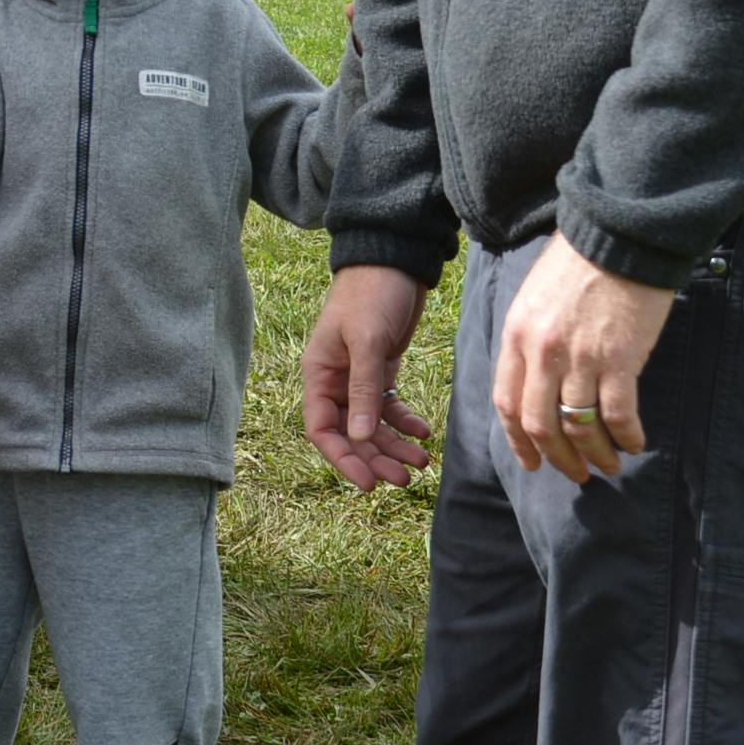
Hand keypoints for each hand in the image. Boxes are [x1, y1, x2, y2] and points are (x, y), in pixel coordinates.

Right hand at [300, 266, 434, 490]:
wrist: (394, 260)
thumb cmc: (372, 294)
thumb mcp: (367, 341)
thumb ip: (363, 389)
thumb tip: (358, 439)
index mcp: (319, 373)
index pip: (322, 429)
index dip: (343, 459)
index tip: (370, 484)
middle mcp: (335, 380)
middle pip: (350, 433)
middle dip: (375, 458)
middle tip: (405, 478)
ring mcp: (359, 376)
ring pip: (372, 425)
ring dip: (394, 446)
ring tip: (422, 462)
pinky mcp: (382, 369)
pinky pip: (389, 407)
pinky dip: (405, 423)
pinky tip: (424, 433)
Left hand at [491, 233, 675, 482]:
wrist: (618, 236)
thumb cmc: (577, 263)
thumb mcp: (534, 299)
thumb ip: (530, 342)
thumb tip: (536, 386)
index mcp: (517, 336)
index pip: (507, 404)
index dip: (519, 442)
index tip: (532, 462)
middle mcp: (542, 352)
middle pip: (540, 425)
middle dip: (557, 459)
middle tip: (575, 474)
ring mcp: (580, 357)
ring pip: (579, 427)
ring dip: (595, 455)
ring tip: (609, 465)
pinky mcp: (620, 359)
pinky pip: (618, 415)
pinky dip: (626, 437)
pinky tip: (634, 443)